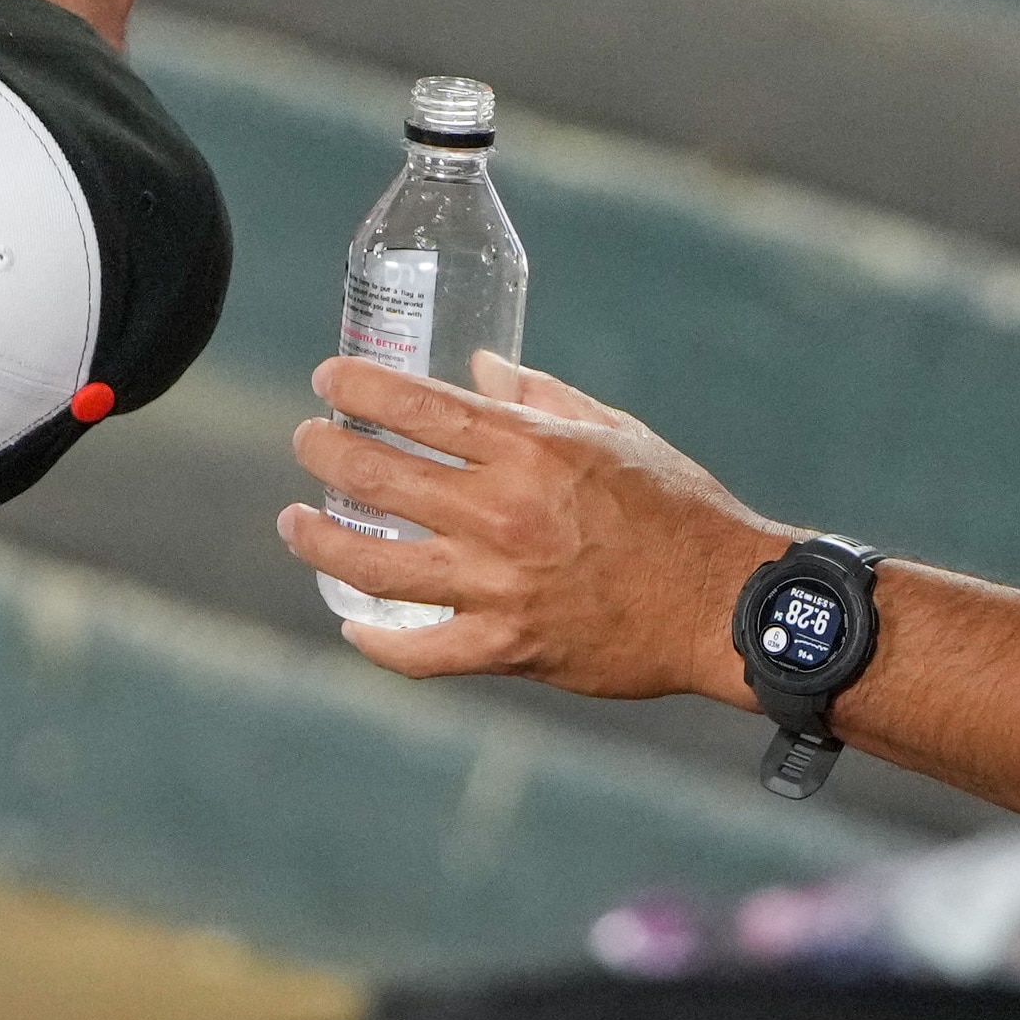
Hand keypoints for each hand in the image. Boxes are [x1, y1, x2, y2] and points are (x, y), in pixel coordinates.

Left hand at [276, 352, 780, 700]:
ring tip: (296, 523)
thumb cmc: (678, 508)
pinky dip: (377, 641)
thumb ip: (542, 397)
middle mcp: (503, 512)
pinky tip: (351, 622)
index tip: (328, 380)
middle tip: (306, 442)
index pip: (417, 406)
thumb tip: (483, 366)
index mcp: (530, 450)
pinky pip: (419, 653)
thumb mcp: (615, 431)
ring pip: (375, 564)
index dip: (357, 389)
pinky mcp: (508, 646)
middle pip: (378, 476)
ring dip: (319, 540)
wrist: (724, 603)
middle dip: (324, 452)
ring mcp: (500, 584)